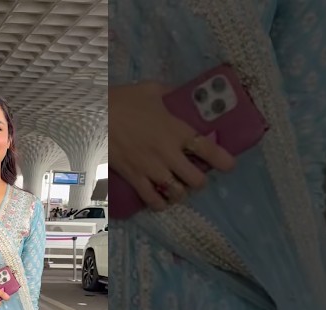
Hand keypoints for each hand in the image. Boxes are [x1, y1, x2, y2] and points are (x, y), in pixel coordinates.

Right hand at [110, 82, 236, 210]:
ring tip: (178, 188)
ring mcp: (151, 169)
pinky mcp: (135, 178)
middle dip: (199, 180)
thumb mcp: (152, 90)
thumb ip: (170, 95)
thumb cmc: (124, 99)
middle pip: (197, 180)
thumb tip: (180, 95)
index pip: (209, 150)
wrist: (95, 114)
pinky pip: (152, 200)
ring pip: (178, 193)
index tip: (229, 165)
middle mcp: (169, 154)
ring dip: (181, 193)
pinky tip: (161, 200)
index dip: (224, 161)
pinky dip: (160, 203)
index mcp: (177, 131)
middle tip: (195, 175)